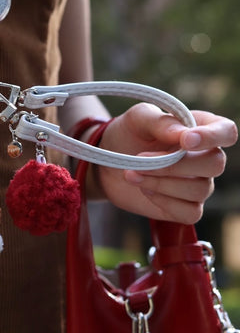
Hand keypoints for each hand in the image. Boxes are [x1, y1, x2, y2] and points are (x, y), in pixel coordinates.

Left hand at [99, 103, 237, 222]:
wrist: (107, 164)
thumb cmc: (128, 135)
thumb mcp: (138, 119)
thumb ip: (161, 122)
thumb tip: (182, 134)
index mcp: (201, 128)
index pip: (226, 132)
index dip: (212, 137)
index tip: (185, 141)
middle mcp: (205, 157)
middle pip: (215, 164)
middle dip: (176, 164)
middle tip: (141, 158)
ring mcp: (197, 184)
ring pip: (200, 190)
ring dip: (162, 182)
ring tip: (132, 173)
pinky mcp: (185, 207)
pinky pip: (190, 212)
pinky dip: (164, 202)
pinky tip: (145, 189)